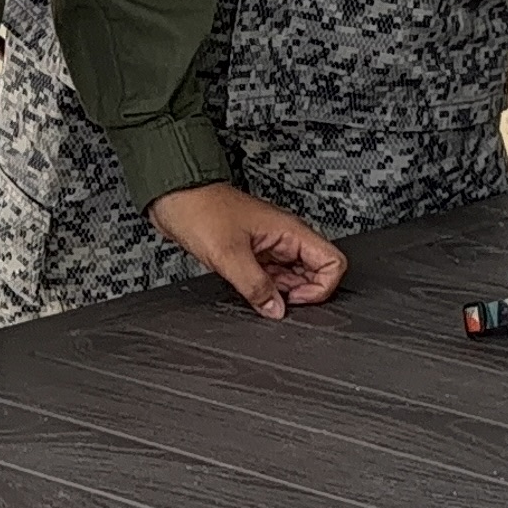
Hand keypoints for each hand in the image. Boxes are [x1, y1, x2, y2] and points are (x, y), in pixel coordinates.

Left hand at [147, 184, 345, 319]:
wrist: (175, 197)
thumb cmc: (201, 210)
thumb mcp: (229, 254)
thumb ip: (255, 285)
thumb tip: (276, 310)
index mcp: (290, 231)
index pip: (332, 262)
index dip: (320, 287)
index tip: (294, 299)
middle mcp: (284, 238)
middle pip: (315, 273)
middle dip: (299, 293)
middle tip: (272, 299)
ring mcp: (269, 246)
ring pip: (292, 277)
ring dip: (280, 292)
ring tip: (256, 292)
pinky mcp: (253, 253)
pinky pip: (271, 277)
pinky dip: (265, 288)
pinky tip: (247, 289)